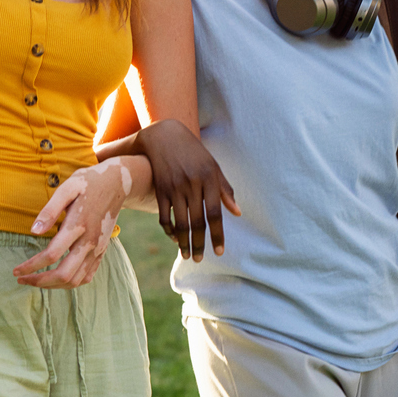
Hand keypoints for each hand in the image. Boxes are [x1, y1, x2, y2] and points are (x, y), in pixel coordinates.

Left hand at [17, 160, 133, 289]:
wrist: (118, 183)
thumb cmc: (87, 183)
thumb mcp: (67, 188)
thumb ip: (50, 210)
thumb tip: (33, 231)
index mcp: (78, 225)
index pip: (52, 254)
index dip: (31, 266)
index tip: (16, 270)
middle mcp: (90, 241)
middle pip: (64, 274)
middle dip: (40, 281)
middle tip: (21, 279)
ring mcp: (98, 249)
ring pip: (76, 280)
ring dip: (53, 285)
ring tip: (35, 281)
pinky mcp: (102, 251)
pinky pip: (87, 276)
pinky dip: (70, 283)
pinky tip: (56, 279)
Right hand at [136, 120, 237, 259]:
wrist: (164, 136)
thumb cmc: (194, 153)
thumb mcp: (213, 167)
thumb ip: (225, 190)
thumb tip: (237, 213)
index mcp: (208, 179)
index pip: (215, 214)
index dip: (217, 235)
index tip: (219, 252)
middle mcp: (191, 184)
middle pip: (196, 222)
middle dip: (199, 244)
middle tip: (201, 260)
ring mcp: (174, 187)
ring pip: (180, 222)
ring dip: (183, 242)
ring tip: (187, 256)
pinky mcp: (160, 190)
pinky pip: (164, 216)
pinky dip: (169, 230)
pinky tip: (174, 238)